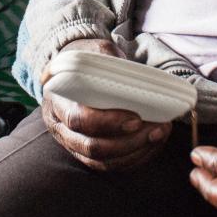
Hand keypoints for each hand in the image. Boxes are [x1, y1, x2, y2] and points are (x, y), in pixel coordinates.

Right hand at [39, 38, 170, 170]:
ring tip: (159, 134)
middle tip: (155, 129)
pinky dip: (134, 159)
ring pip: (103, 162)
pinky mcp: (86, 154)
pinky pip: (110, 165)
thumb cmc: (85, 60)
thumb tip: (131, 73)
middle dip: (128, 142)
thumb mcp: (92, 51)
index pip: (78, 119)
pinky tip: (153, 145)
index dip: (108, 123)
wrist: (72, 71)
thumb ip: (107, 58)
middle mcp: (61, 128)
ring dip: (135, 152)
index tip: (136, 118)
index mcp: (58, 100)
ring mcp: (73, 144)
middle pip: (92, 147)